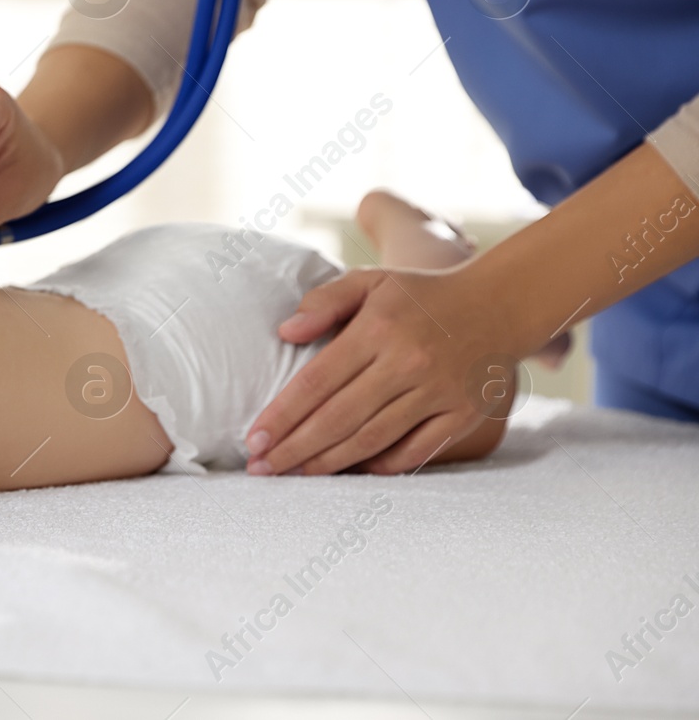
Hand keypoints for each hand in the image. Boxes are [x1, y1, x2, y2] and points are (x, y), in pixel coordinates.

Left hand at [244, 265, 519, 475]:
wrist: (501, 305)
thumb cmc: (421, 295)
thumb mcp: (371, 280)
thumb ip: (325, 301)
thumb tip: (285, 332)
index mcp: (379, 329)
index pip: (317, 381)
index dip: (283, 414)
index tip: (254, 438)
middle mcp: (408, 363)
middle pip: (339, 417)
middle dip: (294, 448)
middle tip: (261, 468)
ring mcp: (438, 392)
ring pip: (371, 438)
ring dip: (328, 463)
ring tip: (293, 474)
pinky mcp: (463, 414)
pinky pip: (415, 451)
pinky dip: (380, 465)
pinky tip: (350, 472)